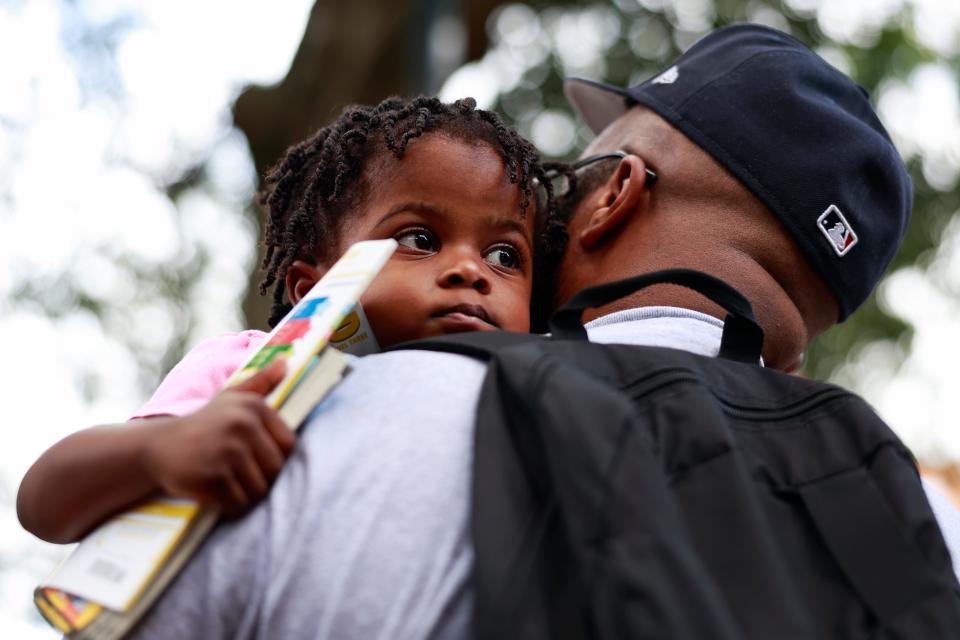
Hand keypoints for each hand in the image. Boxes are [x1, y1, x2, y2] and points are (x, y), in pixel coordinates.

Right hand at [141, 359, 294, 515]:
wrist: (157, 446)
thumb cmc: (203, 423)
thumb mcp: (230, 397)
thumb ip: (261, 381)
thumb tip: (286, 361)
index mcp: (253, 407)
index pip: (288, 445)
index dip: (274, 456)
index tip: (255, 455)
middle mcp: (242, 426)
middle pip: (275, 470)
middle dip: (260, 477)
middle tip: (237, 471)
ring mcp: (227, 452)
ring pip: (259, 490)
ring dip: (245, 493)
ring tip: (227, 481)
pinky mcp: (212, 478)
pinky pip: (239, 504)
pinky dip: (230, 505)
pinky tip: (216, 492)